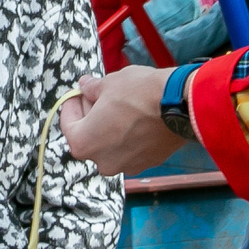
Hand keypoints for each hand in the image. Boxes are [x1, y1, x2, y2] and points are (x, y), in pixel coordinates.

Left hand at [60, 67, 186, 175]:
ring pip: (110, 144)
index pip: (68, 123)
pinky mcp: (147, 163)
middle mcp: (102, 162)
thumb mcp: (109, 83)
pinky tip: (138, 117)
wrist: (180, 106)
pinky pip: (130, 149)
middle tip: (99, 95)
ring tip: (122, 105)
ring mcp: (126, 166)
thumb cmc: (140, 93)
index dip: (72, 104)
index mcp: (84, 143)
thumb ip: (91, 88)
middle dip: (92, 115)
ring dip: (111, 127)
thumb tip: (84, 86)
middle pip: (89, 136)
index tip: (78, 92)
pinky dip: (130, 135)